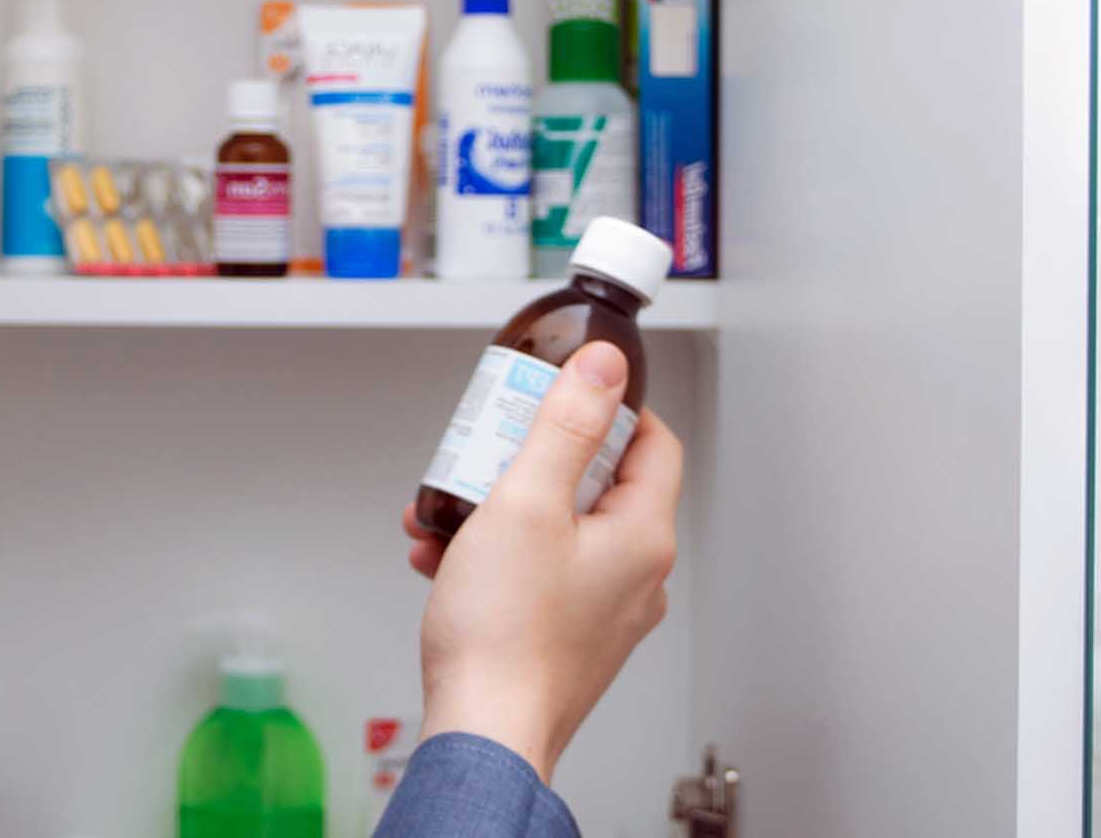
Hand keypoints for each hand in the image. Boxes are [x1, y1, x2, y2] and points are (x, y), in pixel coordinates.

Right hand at [401, 340, 681, 782]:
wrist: (484, 732)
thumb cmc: (505, 632)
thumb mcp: (526, 503)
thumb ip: (565, 427)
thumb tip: (604, 367)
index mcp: (642, 536)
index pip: (655, 442)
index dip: (611, 406)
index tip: (564, 393)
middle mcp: (636, 576)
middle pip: (598, 483)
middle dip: (534, 456)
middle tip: (493, 445)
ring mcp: (602, 611)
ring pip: (559, 528)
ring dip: (502, 505)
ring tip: (453, 506)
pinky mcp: (566, 637)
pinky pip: (537, 573)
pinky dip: (495, 554)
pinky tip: (445, 555)